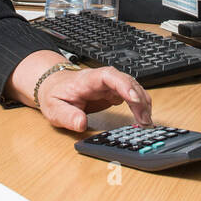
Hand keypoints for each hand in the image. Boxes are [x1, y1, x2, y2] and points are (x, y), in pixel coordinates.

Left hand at [35, 65, 152, 131]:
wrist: (54, 87)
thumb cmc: (55, 95)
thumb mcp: (54, 109)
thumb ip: (67, 116)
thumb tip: (81, 124)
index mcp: (88, 80)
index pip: (109, 76)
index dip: (124, 85)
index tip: (134, 99)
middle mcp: (103, 80)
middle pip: (127, 82)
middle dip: (139, 99)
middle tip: (144, 120)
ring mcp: (110, 85)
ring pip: (133, 88)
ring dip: (143, 103)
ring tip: (146, 122)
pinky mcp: (114, 93)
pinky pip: (132, 96)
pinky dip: (140, 106)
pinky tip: (143, 118)